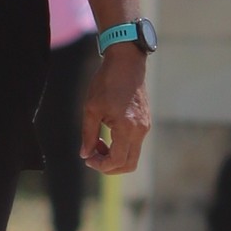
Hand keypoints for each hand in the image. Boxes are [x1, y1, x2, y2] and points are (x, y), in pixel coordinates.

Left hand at [82, 43, 149, 173]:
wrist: (126, 63)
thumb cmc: (106, 83)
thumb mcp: (91, 108)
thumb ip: (88, 134)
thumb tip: (85, 155)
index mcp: (127, 128)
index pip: (117, 161)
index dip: (101, 166)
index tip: (88, 158)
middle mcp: (140, 130)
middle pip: (129, 164)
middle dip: (109, 166)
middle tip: (92, 156)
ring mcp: (145, 127)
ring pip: (132, 155)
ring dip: (114, 156)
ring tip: (97, 142)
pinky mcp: (145, 122)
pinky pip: (134, 144)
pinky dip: (120, 146)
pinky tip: (106, 134)